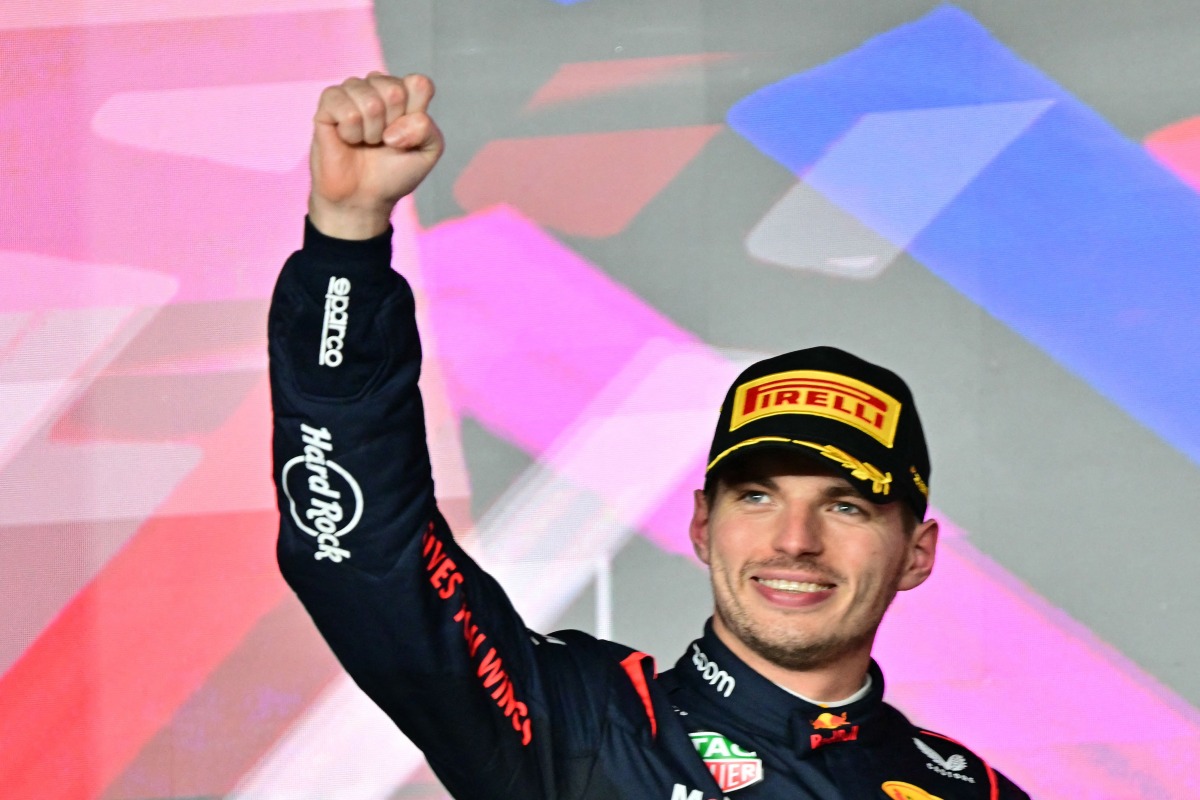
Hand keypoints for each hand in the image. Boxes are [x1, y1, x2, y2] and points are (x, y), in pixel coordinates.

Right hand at [308, 72, 443, 239]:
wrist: (364, 198)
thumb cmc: (394, 173)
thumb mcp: (427, 153)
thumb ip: (427, 130)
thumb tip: (394, 127)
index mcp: (405, 94)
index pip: (419, 84)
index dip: (416, 115)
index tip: (407, 136)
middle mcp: (377, 88)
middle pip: (394, 90)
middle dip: (392, 125)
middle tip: (383, 141)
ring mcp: (352, 93)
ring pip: (370, 100)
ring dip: (371, 132)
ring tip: (365, 142)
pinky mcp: (328, 103)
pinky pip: (345, 108)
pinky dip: (351, 131)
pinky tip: (347, 139)